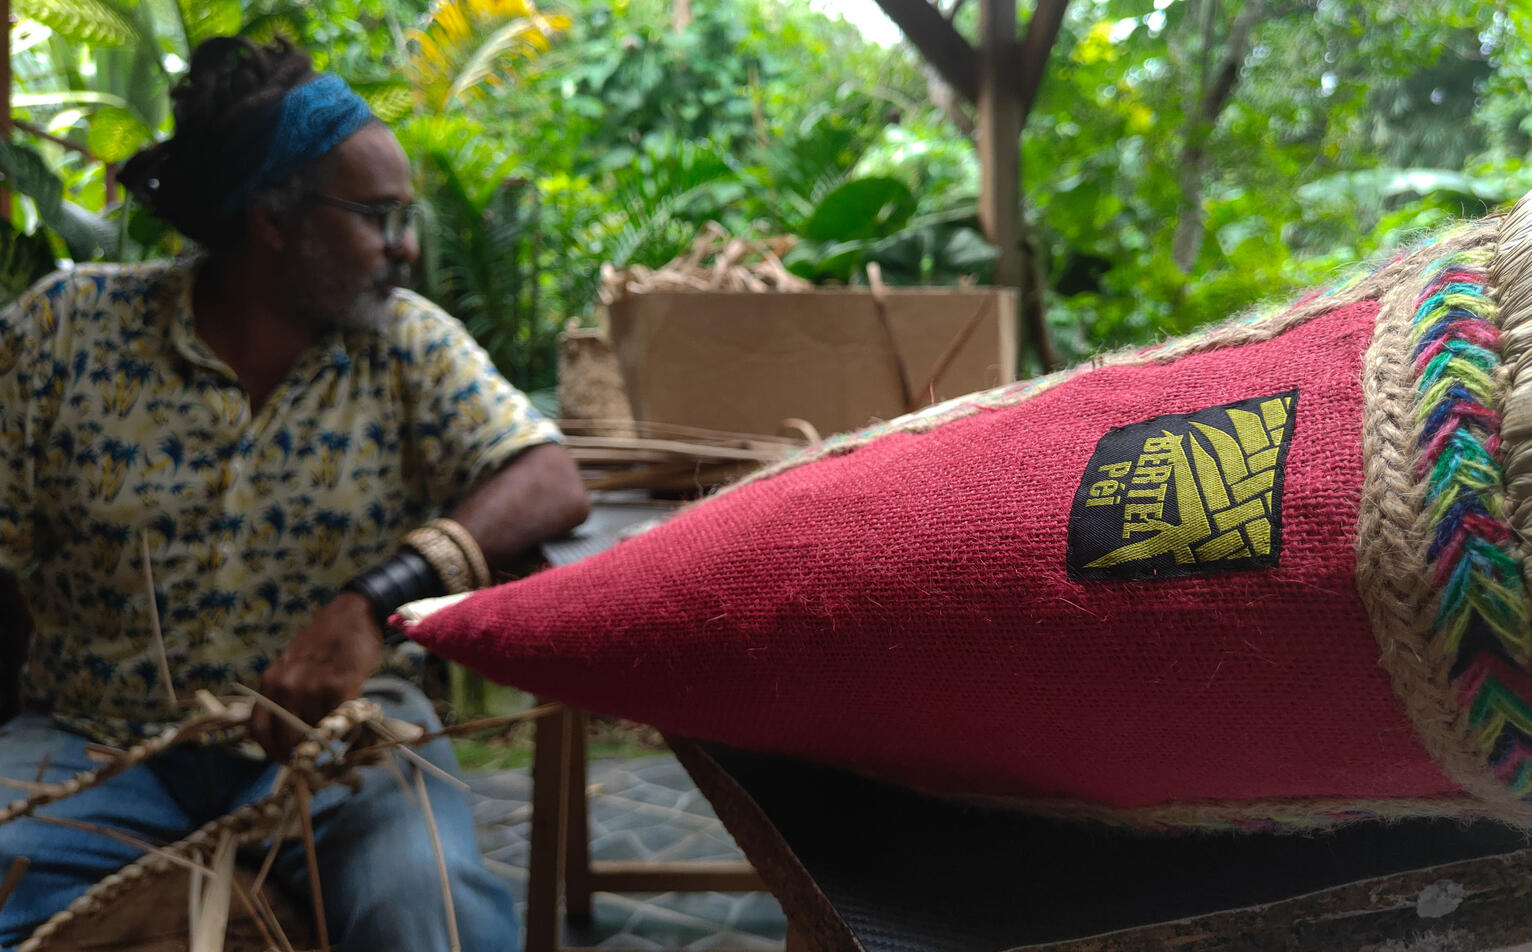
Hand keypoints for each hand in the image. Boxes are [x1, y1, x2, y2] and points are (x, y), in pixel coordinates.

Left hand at [250, 591, 382, 761]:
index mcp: (271, 680)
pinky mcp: (342, 688)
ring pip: (316, 733)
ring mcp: (314, 688)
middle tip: (313, 756)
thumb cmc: (324, 639)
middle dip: (300, 752)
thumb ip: (285, 693)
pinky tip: (351, 729)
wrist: (355, 613)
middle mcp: (288, 686)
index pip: (259, 728)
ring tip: (336, 735)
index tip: (284, 759)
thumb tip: (287, 730)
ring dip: (327, 740)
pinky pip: (342, 725)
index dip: (271, 750)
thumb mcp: (292, 663)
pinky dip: (348, 733)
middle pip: (287, 737)